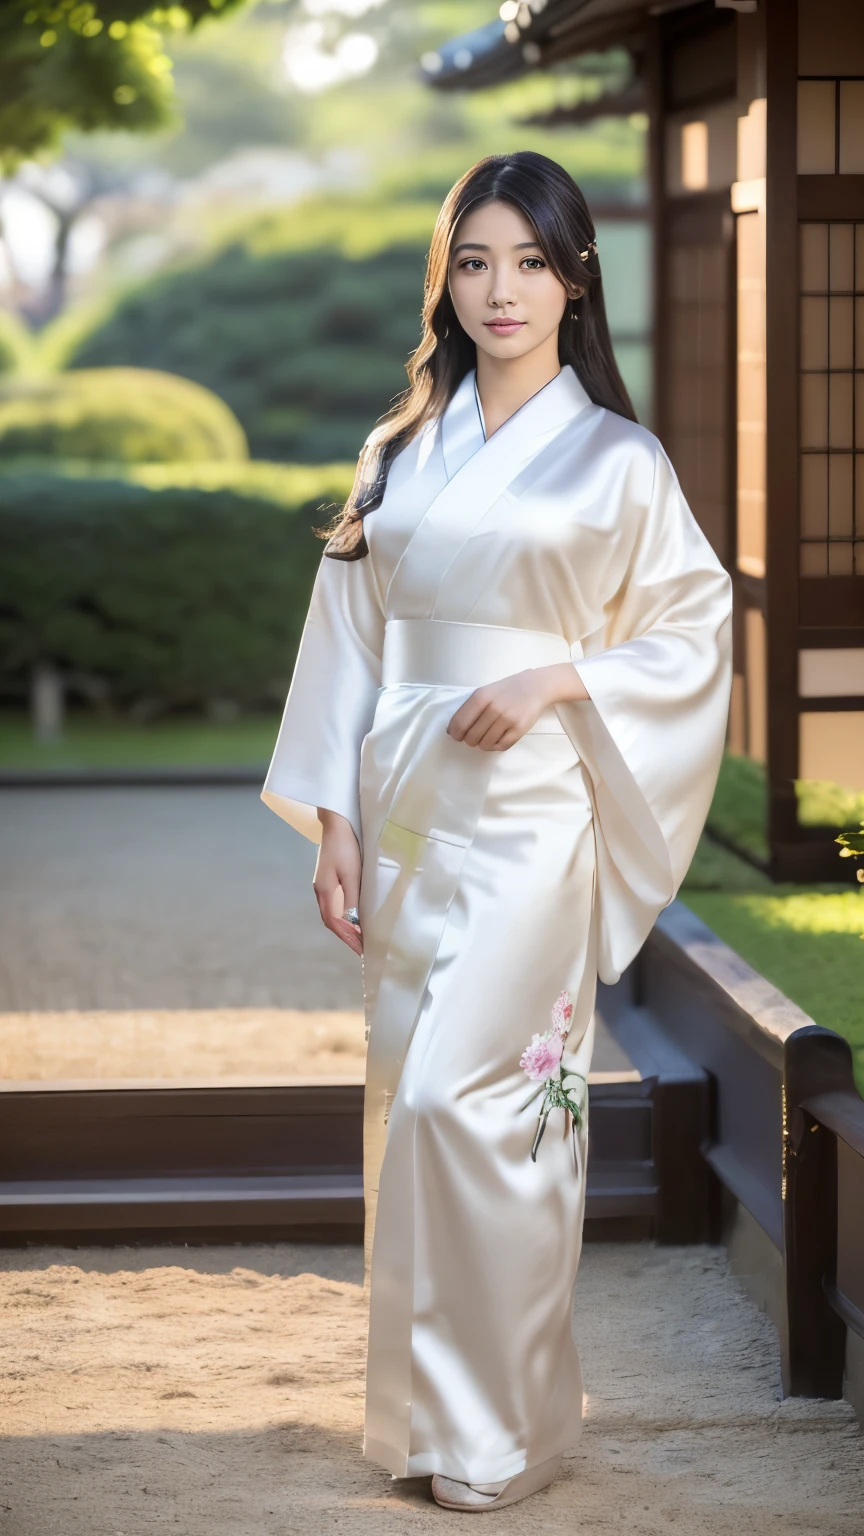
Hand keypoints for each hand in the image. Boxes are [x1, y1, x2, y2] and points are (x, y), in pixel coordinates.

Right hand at [313, 809, 361, 954]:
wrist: (336, 823)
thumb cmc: (345, 847)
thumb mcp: (351, 873)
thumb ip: (352, 898)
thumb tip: (353, 921)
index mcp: (324, 891)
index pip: (333, 922)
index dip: (346, 938)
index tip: (359, 949)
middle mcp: (320, 890)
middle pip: (330, 920)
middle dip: (345, 935)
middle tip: (361, 947)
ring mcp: (323, 884)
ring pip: (332, 912)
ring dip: (344, 926)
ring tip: (359, 936)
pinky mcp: (328, 878)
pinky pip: (334, 903)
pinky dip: (344, 914)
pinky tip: (354, 915)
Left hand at [446, 662, 589, 751]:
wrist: (535, 686)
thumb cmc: (506, 689)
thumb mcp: (485, 691)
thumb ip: (469, 708)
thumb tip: (452, 730)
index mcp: (480, 697)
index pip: (459, 724)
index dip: (455, 734)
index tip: (458, 736)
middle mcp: (493, 708)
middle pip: (471, 738)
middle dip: (471, 740)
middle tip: (476, 735)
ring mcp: (507, 719)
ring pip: (485, 744)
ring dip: (484, 743)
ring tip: (489, 735)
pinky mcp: (519, 729)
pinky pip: (501, 746)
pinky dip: (496, 746)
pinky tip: (498, 738)